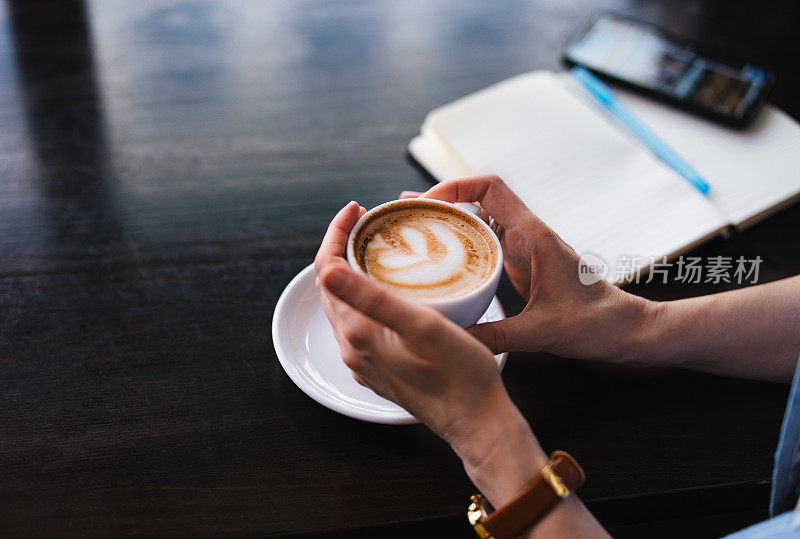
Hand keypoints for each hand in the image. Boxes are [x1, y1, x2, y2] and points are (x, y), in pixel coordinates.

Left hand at [314, 201, 545, 504]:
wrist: (477, 422)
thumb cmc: (459, 375)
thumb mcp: (420, 326)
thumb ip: (371, 298)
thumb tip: (326, 270)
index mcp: (357, 333)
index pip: (326, 272)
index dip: (335, 235)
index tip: (357, 209)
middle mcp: (353, 348)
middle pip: (332, 287)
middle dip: (342, 249)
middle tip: (368, 222)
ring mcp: (365, 361)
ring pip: (346, 306)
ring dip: (353, 273)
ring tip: (378, 247)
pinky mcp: (380, 369)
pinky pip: (361, 324)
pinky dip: (366, 297)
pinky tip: (390, 289)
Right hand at [410, 176, 653, 360]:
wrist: (623, 327)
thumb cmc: (595, 322)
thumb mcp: (542, 332)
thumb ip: (498, 335)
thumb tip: (456, 339)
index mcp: (534, 236)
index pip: (491, 188)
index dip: (456, 186)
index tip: (428, 203)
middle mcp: (527, 235)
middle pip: (478, 198)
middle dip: (440, 200)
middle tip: (404, 210)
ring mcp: (524, 247)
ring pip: (480, 218)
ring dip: (448, 218)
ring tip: (412, 224)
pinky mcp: (522, 262)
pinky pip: (486, 241)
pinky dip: (461, 240)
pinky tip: (440, 254)